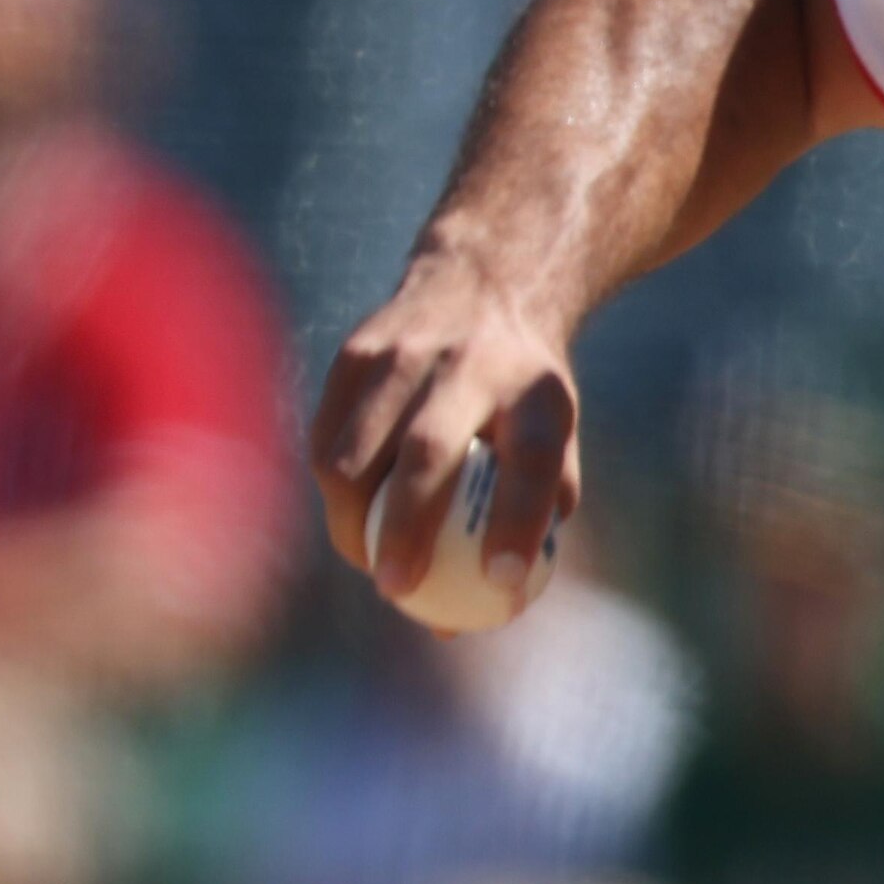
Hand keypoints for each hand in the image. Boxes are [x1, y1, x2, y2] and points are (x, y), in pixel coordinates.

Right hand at [310, 243, 582, 604]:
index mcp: (537, 390)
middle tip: (399, 592)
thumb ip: (538, 509)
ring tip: (369, 562)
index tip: (505, 586)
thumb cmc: (522, 390)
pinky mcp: (352, 354)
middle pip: (428, 455)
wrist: (485, 281)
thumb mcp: (558, 432)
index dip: (518, 527)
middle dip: (406, 532)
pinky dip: (333, 489)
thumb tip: (495, 601)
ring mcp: (403, 353)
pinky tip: (350, 519)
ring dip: (352, 521)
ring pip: (353, 453)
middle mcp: (470, 365)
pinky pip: (325, 438)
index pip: (535, 464)